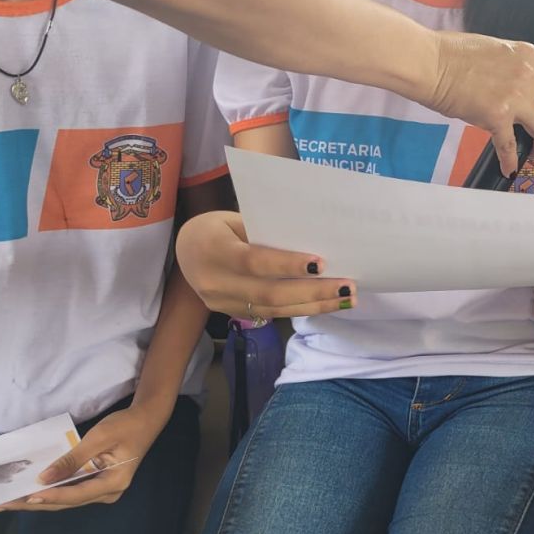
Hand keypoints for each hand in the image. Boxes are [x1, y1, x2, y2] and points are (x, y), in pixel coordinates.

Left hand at [0, 404, 165, 512]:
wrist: (146, 419)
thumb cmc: (126, 426)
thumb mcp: (99, 438)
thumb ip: (72, 459)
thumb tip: (45, 479)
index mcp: (113, 483)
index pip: (75, 494)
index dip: (50, 496)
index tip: (25, 496)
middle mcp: (108, 493)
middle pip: (66, 503)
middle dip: (34, 503)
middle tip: (3, 505)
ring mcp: (102, 491)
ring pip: (65, 500)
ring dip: (38, 500)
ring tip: (10, 501)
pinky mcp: (96, 484)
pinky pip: (69, 492)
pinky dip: (49, 492)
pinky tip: (30, 492)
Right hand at [175, 211, 356, 318]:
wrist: (185, 250)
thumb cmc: (218, 227)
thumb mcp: (234, 219)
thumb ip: (265, 232)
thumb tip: (310, 240)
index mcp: (214, 250)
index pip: (253, 261)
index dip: (286, 264)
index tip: (320, 264)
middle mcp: (215, 282)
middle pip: (269, 292)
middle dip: (313, 292)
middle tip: (348, 287)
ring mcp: (221, 303)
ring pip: (273, 309)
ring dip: (314, 305)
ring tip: (346, 299)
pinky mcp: (231, 313)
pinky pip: (269, 314)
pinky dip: (300, 309)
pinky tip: (326, 304)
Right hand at [427, 31, 533, 175]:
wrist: (432, 63)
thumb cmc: (455, 51)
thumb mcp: (497, 47)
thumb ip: (515, 62)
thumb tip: (518, 76)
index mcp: (530, 55)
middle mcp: (529, 77)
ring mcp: (516, 100)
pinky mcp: (498, 119)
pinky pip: (510, 147)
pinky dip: (511, 161)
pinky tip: (509, 168)